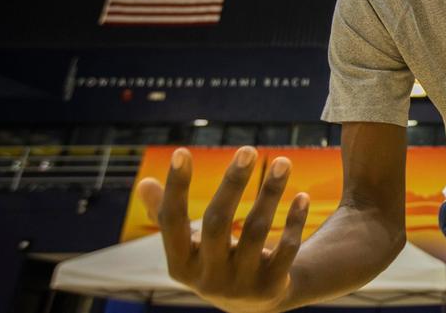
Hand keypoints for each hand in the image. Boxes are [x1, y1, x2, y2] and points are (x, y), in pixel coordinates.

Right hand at [137, 146, 309, 312]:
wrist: (252, 304)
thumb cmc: (214, 260)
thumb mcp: (188, 246)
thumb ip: (166, 216)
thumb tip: (143, 182)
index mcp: (180, 265)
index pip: (172, 223)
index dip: (175, 188)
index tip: (181, 152)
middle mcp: (208, 277)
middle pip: (217, 223)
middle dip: (232, 183)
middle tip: (247, 149)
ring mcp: (241, 284)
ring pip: (257, 231)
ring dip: (270, 193)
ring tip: (283, 162)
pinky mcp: (272, 286)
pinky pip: (287, 249)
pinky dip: (294, 221)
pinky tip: (302, 195)